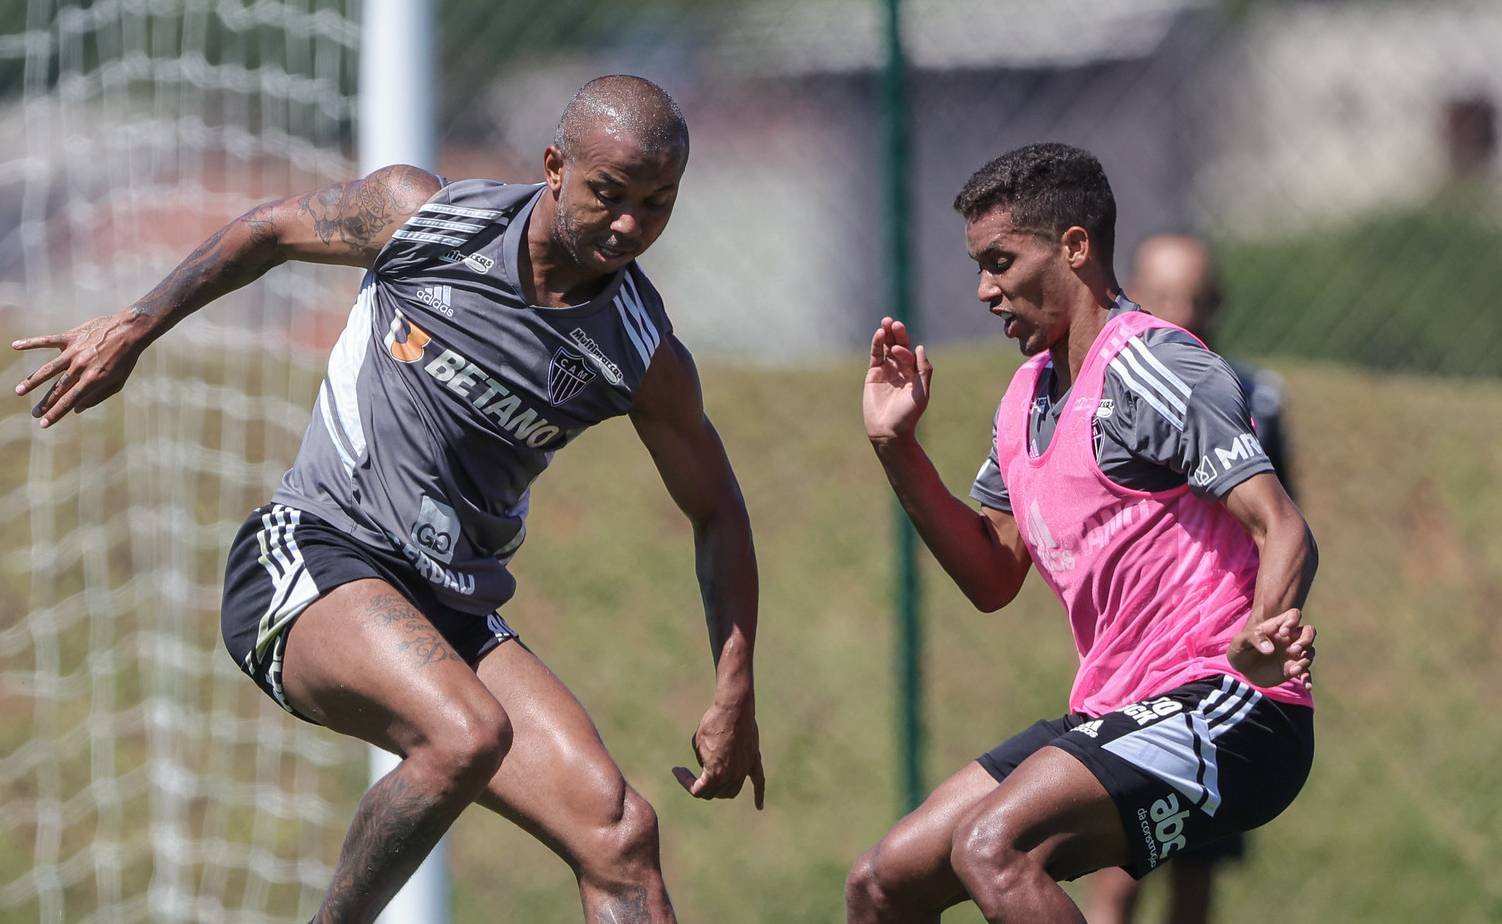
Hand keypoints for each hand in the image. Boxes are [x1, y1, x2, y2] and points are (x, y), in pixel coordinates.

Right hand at [13, 310, 148, 426]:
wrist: (130, 330)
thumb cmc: (125, 359)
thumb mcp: (118, 382)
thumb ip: (97, 396)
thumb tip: (76, 409)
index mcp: (93, 379)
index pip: (70, 401)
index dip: (56, 413)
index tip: (44, 424)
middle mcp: (81, 366)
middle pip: (58, 388)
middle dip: (45, 403)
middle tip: (34, 414)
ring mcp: (74, 351)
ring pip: (48, 368)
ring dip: (32, 380)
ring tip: (19, 391)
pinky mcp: (71, 337)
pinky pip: (47, 340)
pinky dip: (31, 343)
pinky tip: (15, 346)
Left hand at [672, 699, 764, 809]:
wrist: (734, 707)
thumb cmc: (712, 723)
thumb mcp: (698, 744)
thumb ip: (703, 761)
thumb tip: (709, 766)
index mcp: (714, 773)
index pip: (697, 790)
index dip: (685, 782)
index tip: (677, 769)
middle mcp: (731, 775)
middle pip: (715, 793)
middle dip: (702, 786)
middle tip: (692, 773)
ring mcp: (744, 769)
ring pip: (732, 790)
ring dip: (720, 790)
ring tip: (711, 782)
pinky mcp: (754, 760)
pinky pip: (759, 781)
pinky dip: (758, 795)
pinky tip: (758, 806)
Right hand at [863, 317, 930, 443]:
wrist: (889, 431)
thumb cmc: (908, 415)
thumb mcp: (922, 392)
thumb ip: (923, 370)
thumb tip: (920, 347)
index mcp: (914, 373)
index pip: (910, 354)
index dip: (905, 350)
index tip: (899, 352)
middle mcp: (901, 369)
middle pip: (899, 346)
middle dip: (898, 335)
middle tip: (895, 323)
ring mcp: (887, 371)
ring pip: (886, 348)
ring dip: (886, 335)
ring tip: (886, 321)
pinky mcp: (873, 374)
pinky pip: (875, 356)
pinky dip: (876, 344)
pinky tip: (879, 334)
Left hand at [1228, 608, 1315, 689]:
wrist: (1240, 668)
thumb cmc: (1240, 649)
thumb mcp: (1241, 641)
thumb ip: (1254, 639)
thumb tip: (1270, 649)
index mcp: (1276, 627)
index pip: (1294, 615)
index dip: (1292, 621)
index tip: (1283, 632)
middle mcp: (1288, 638)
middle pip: (1309, 631)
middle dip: (1306, 639)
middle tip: (1295, 649)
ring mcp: (1292, 654)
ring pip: (1310, 651)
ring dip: (1306, 659)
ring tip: (1294, 669)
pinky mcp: (1292, 668)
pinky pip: (1306, 672)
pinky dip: (1308, 679)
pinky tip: (1306, 686)